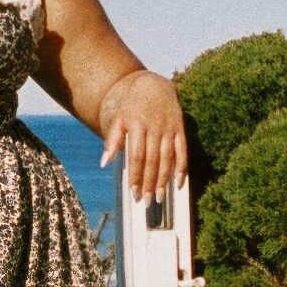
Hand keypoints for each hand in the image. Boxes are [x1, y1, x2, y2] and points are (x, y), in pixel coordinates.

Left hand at [99, 69, 187, 203]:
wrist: (154, 85)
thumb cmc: (132, 105)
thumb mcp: (119, 119)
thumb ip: (112, 139)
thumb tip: (104, 163)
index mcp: (137, 126)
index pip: (137, 156)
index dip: (136, 175)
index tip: (133, 191)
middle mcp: (155, 128)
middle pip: (153, 160)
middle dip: (149, 183)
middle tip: (145, 201)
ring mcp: (169, 129)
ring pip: (168, 158)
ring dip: (164, 179)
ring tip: (159, 196)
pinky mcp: (180, 129)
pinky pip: (183, 151)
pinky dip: (182, 167)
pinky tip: (179, 183)